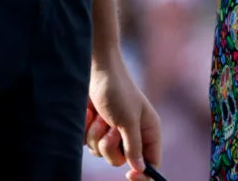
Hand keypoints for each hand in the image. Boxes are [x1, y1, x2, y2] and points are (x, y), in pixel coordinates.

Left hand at [84, 57, 161, 180]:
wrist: (95, 68)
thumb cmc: (117, 89)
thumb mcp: (128, 120)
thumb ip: (134, 146)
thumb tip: (140, 169)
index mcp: (147, 130)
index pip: (151, 162)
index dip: (143, 174)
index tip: (129, 175)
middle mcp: (131, 133)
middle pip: (121, 161)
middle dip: (111, 146)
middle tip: (112, 127)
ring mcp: (112, 130)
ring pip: (102, 152)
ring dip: (97, 135)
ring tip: (100, 116)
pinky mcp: (96, 126)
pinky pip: (89, 144)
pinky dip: (87, 130)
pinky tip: (90, 113)